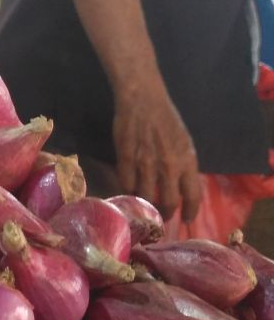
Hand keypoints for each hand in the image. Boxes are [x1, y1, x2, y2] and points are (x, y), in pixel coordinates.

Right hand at [113, 78, 200, 221]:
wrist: (143, 101)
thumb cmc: (167, 119)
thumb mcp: (185, 143)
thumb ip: (184, 165)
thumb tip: (181, 186)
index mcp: (187, 161)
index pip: (192, 195)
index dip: (190, 211)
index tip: (187, 219)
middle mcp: (169, 166)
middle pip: (167, 201)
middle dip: (165, 213)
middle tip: (161, 217)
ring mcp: (146, 163)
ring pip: (145, 195)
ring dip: (144, 205)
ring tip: (143, 207)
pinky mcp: (126, 158)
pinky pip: (126, 183)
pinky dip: (127, 190)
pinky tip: (128, 191)